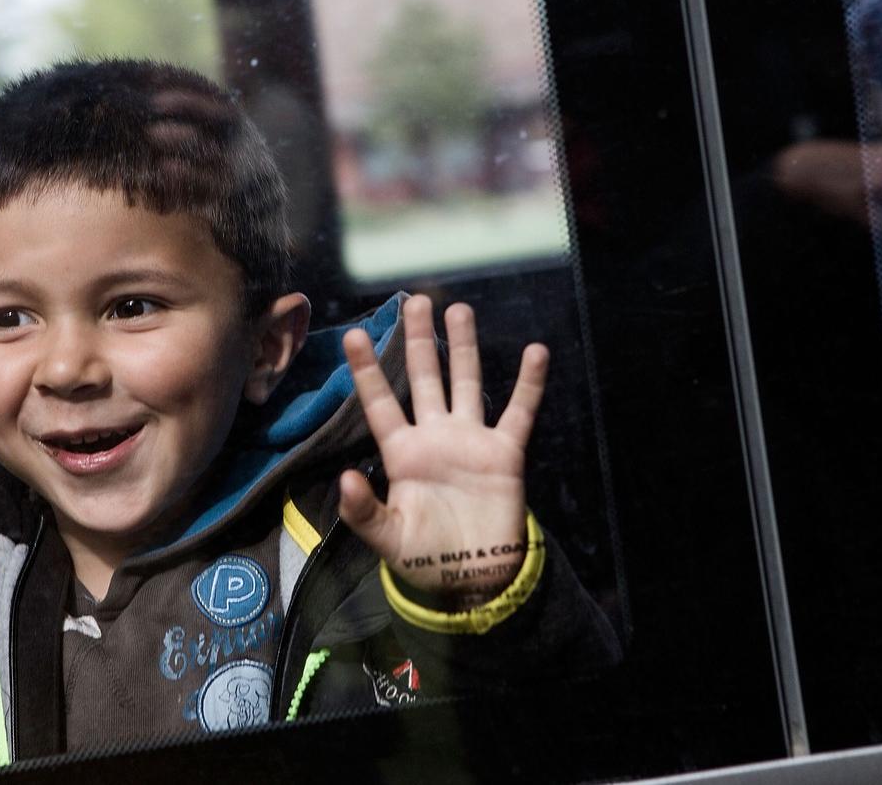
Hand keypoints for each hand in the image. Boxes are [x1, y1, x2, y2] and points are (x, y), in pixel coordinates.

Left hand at [338, 294, 547, 604]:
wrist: (474, 579)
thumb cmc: (426, 559)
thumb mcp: (388, 539)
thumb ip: (364, 512)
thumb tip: (346, 478)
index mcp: (402, 454)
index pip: (380, 404)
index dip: (367, 371)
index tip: (352, 335)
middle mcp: (435, 437)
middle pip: (425, 378)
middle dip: (420, 340)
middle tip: (415, 301)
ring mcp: (471, 441)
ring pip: (466, 382)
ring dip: (464, 347)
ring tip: (459, 309)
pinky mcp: (505, 453)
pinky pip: (519, 412)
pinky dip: (528, 383)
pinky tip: (535, 352)